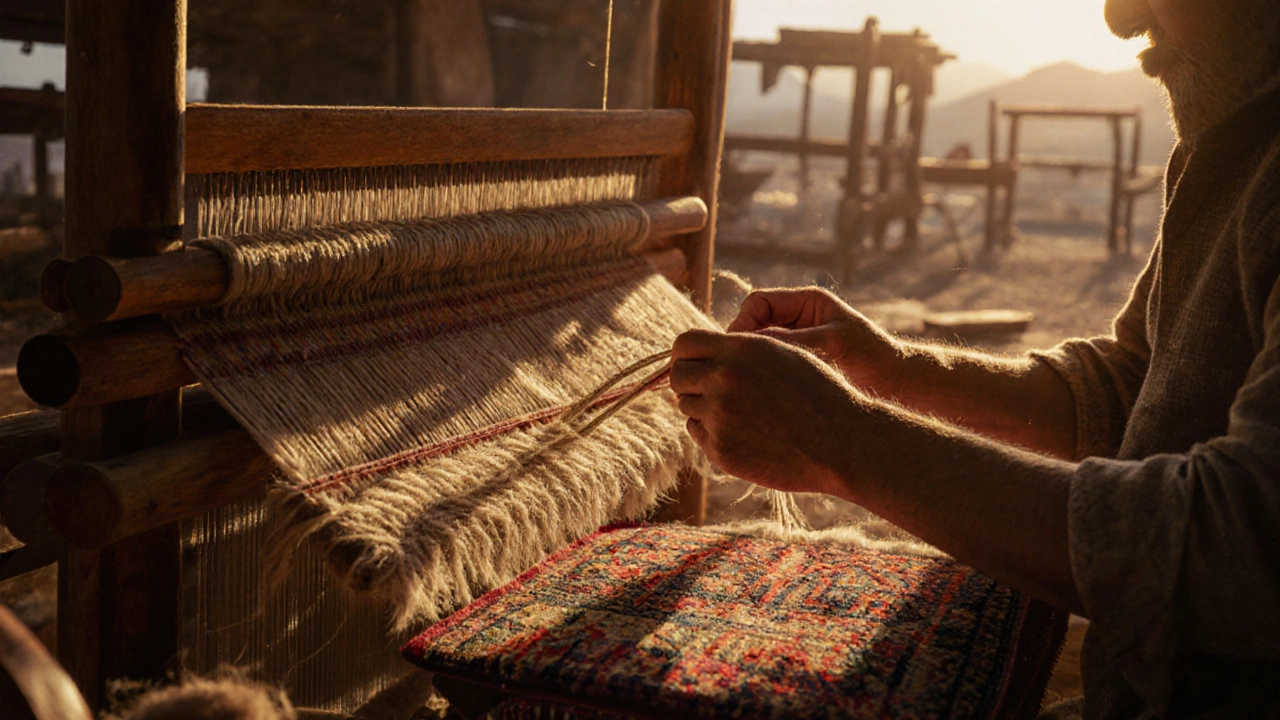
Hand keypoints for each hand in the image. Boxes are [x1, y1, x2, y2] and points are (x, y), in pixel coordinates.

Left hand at [669, 329, 866, 494]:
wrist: (843, 442)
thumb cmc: (820, 395)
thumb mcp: (786, 354)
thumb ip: (743, 349)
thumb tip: (704, 350)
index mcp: (742, 349)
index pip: (684, 343)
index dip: (687, 354)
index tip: (696, 363)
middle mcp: (725, 379)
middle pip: (677, 376)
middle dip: (689, 381)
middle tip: (710, 390)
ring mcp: (720, 417)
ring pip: (686, 406)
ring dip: (703, 407)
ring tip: (739, 413)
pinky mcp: (721, 450)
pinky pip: (698, 434)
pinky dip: (713, 432)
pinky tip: (743, 433)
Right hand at [727, 288, 903, 393]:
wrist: (899, 385)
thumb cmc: (873, 357)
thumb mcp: (830, 343)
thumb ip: (790, 341)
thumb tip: (746, 344)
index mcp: (807, 302)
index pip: (757, 303)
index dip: (743, 323)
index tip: (739, 349)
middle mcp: (798, 320)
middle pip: (753, 326)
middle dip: (743, 346)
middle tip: (737, 370)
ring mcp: (797, 343)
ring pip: (757, 349)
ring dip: (752, 363)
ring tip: (749, 383)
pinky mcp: (798, 366)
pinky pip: (769, 367)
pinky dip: (762, 377)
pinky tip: (761, 393)